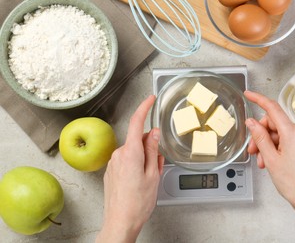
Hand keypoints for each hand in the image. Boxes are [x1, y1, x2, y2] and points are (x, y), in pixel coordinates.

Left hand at [96, 95, 163, 242]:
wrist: (120, 221)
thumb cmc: (138, 203)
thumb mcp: (153, 175)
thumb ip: (153, 150)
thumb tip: (153, 133)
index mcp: (131, 153)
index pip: (136, 122)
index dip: (144, 108)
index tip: (150, 99)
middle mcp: (119, 155)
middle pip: (137, 139)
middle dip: (150, 146)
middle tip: (158, 164)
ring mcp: (113, 163)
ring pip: (133, 150)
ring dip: (143, 157)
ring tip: (149, 177)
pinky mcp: (111, 170)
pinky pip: (126, 159)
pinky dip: (136, 164)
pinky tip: (139, 180)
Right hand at [244, 90, 294, 204]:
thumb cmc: (294, 182)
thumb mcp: (271, 158)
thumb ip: (260, 137)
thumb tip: (252, 122)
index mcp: (291, 132)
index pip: (272, 108)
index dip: (258, 99)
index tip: (248, 94)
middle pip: (272, 123)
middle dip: (259, 134)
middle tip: (252, 149)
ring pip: (275, 134)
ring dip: (265, 145)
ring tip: (261, 161)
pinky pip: (282, 141)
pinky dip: (272, 149)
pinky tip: (268, 162)